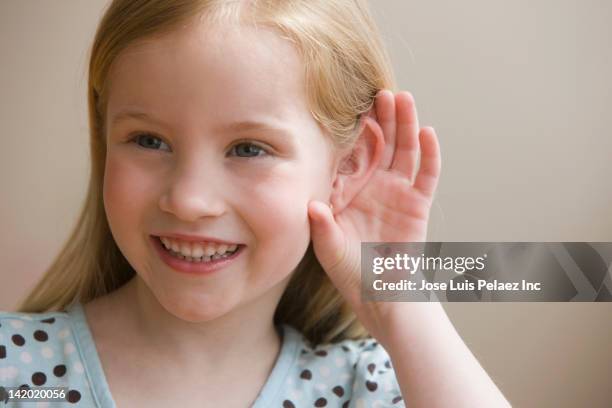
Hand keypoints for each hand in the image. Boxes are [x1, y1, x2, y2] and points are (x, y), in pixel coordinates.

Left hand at [307, 90, 441, 344]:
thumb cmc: (349, 270)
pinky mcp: (418, 203)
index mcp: (347, 190)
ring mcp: (397, 192)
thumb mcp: (328, 248)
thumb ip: (322, 226)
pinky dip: (430, 154)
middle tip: (379, 92)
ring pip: (403, 151)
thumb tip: (313, 205)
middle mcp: (372, 185)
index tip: (346, 107)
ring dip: (404, 125)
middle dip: (380, 118)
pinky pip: (427, 174)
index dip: (350, 132)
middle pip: (378, 144)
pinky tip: (428, 131)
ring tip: (404, 99)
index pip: (349, 154)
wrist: (380, 293)